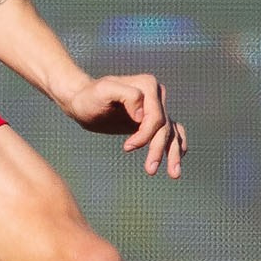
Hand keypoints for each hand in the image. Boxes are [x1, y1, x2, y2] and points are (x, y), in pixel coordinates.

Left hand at [62, 73, 186, 178]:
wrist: (82, 102)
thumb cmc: (90, 97)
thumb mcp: (103, 92)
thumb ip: (127, 95)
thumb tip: (142, 115)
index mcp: (148, 85)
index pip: (156, 117)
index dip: (145, 135)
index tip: (127, 148)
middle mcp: (156, 94)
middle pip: (164, 127)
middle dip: (158, 149)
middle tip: (150, 170)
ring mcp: (156, 107)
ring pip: (172, 132)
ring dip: (174, 154)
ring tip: (174, 175)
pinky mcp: (153, 119)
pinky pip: (173, 132)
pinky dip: (177, 146)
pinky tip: (176, 160)